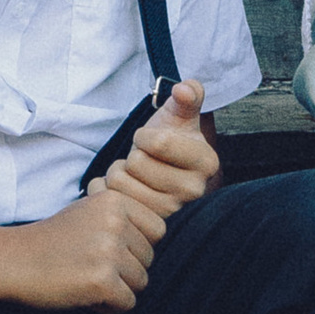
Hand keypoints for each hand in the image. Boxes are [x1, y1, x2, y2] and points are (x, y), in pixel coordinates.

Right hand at [0, 179, 166, 311]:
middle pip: (150, 258)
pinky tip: (84, 295)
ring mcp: (109, 252)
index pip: (157, 230)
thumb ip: (124, 218)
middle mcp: (116, 223)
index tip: (105, 249)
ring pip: (141, 281)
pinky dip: (108, 307)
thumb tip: (160, 236)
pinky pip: (127, 303)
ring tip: (86, 279)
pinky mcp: (102, 282)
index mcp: (116, 201)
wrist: (12, 260)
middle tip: (90, 266)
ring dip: (117, 288)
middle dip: (126, 269)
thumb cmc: (53, 240)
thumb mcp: (89, 211)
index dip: (135, 246)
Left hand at [101, 81, 220, 220]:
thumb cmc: (168, 141)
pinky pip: (111, 198)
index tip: (150, 141)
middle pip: (138, 163)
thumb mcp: (178, 114)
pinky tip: (122, 188)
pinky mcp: (146, 225)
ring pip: (122, 182)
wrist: (154, 170)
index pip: (159, 142)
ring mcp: (171, 211)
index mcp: (207, 163)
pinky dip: (107, 187)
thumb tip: (185, 89)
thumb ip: (187, 96)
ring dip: (119, 172)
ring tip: (134, 174)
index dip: (145, 136)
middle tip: (143, 160)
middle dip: (132, 155)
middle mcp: (194, 191)